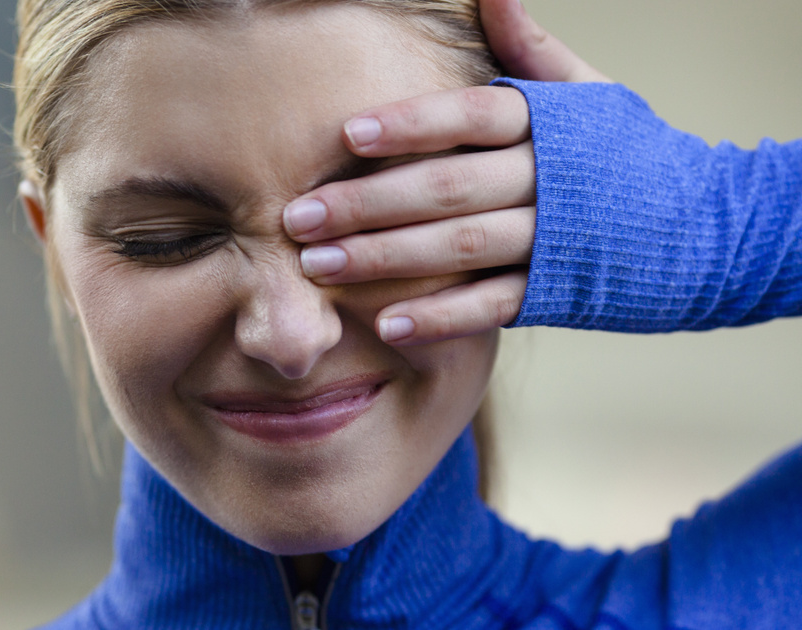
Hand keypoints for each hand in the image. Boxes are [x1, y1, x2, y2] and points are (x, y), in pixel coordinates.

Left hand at [285, 0, 609, 345]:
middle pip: (448, 187)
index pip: (470, 118)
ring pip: (460, 248)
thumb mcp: (587, 94)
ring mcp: (553, 240)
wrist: (704, 227)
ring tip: (319, 265)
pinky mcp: (555, 292)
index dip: (410, 124)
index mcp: (548, 125)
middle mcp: (548, 181)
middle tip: (298, 216)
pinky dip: (440, 317)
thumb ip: (530, 49)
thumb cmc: (622, 153)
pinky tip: (385, 323)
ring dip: (386, 258)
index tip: (347, 135)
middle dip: (367, 203)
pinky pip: (491, 306)